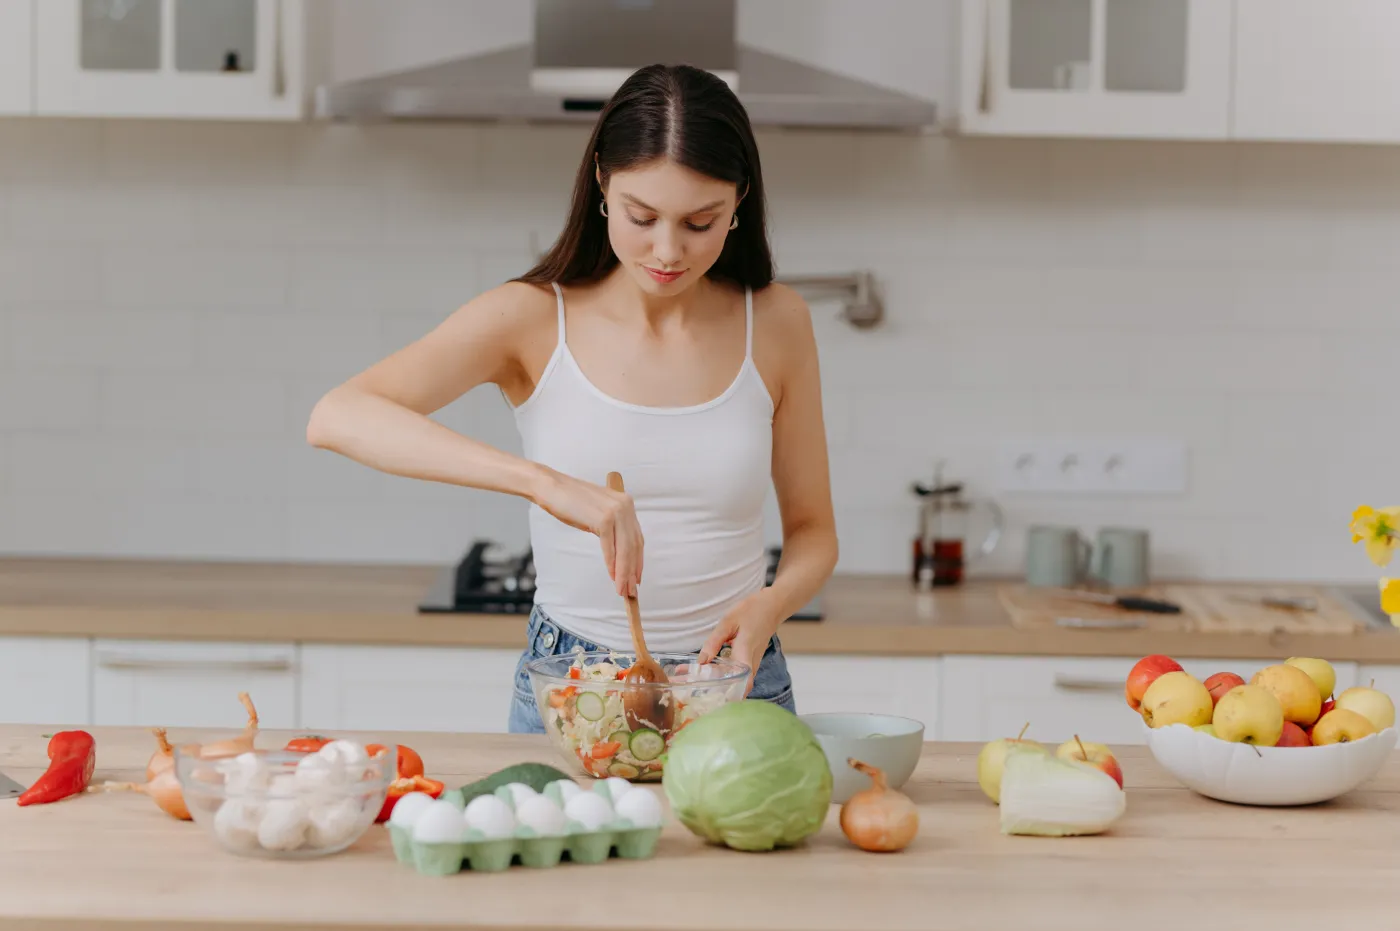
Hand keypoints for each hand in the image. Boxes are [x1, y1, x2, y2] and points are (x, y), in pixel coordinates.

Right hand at [533, 468, 643, 596]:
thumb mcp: (598, 513)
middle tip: (631, 590)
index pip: (637, 538)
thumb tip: (619, 554)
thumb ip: (612, 527)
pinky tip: (613, 576)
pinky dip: (612, 564)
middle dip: (633, 571)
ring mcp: (616, 511)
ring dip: (624, 573)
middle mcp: (625, 506)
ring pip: (625, 549)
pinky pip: (610, 547)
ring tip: (622, 589)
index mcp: (626, 504)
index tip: (637, 578)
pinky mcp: (604, 518)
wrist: (551, 487)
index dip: (638, 561)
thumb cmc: (571, 502)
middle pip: (634, 546)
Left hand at [697, 590, 782, 694]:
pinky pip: (737, 675)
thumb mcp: (728, 622)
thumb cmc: (751, 611)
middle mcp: (751, 663)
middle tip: (690, 691)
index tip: (714, 702)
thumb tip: (701, 662)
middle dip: (716, 692)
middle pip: (737, 687)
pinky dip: (722, 676)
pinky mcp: (750, 662)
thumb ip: (714, 642)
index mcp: (746, 652)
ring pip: (736, 682)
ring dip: (717, 684)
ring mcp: (753, 664)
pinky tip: (706, 671)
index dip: (732, 695)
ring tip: (692, 681)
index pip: (743, 681)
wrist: (772, 607)